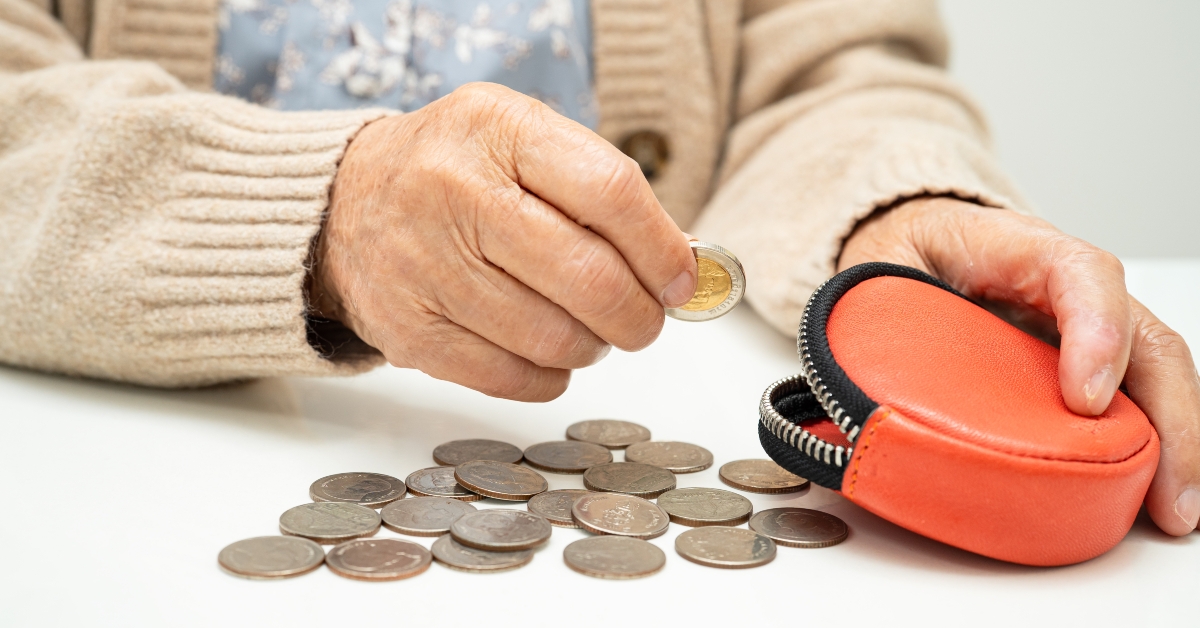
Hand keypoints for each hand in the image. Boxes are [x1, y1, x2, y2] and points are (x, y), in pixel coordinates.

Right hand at [310, 83, 695, 401]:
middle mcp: (454, 190)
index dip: (661, 249)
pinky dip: (549, 375)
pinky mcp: (409, 329)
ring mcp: (425, 265)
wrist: (344, 203)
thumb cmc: (456, 171)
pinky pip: (511, 377)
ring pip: (553, 338)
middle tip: (644, 319)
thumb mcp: (524, 141)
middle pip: (588, 277)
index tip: (681, 280)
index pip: (610, 193)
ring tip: (587, 328)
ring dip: (592, 346)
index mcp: (497, 128)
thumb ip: (600, 189)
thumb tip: (679, 264)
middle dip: (638, 314)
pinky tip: (546, 350)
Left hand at [840, 197, 1199, 535]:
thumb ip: (873, 316)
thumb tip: (855, 390)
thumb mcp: (878, 269)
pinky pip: (1134, 397)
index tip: (1084, 400)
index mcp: (1016, 247)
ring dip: (1174, 442)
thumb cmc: (903, 253)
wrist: (914, 238)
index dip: (1097, 332)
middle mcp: (1069, 286)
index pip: (1081, 273)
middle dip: (1169, 416)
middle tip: (1164, 491)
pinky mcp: (1082, 361)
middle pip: (1144, 336)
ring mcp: (1085, 325)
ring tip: (1172, 510)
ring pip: (1154, 372)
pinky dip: (1152, 446)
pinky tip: (1151, 495)